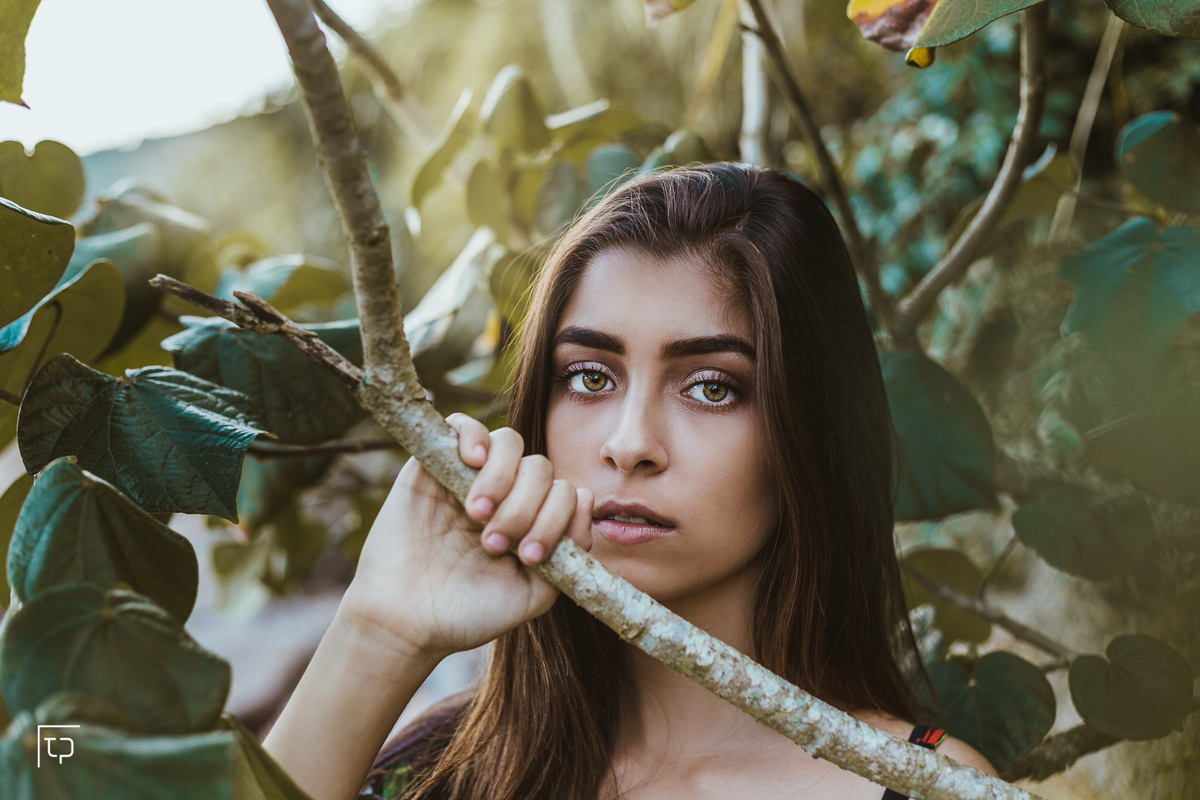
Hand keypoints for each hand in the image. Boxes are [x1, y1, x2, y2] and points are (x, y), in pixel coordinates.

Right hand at [341, 413, 593, 662]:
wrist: (406, 623)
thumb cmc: (468, 613)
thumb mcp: (533, 594)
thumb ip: (567, 554)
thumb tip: (584, 500)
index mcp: (534, 523)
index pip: (568, 494)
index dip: (558, 517)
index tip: (529, 556)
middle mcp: (508, 496)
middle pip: (540, 469)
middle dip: (525, 507)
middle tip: (493, 543)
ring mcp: (471, 478)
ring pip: (510, 443)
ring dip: (502, 477)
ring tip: (476, 514)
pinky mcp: (434, 465)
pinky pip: (463, 425)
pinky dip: (474, 435)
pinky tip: (472, 463)